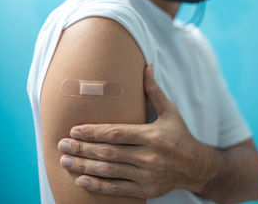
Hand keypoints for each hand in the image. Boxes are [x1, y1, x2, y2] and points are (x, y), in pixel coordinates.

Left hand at [57, 64, 215, 198]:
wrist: (195, 167)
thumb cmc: (179, 136)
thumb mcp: (170, 112)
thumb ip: (154, 92)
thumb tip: (148, 67)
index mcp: (153, 136)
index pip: (116, 133)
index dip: (93, 132)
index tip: (74, 130)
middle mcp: (149, 156)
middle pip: (108, 152)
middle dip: (82, 148)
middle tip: (61, 145)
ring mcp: (146, 175)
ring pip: (109, 171)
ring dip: (84, 166)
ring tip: (65, 160)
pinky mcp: (145, 190)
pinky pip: (116, 189)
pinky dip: (97, 186)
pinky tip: (81, 180)